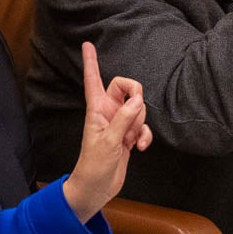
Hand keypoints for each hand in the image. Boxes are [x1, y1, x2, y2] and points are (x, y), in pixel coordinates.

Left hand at [61, 43, 152, 222]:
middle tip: (136, 111)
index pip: (92, 80)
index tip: (87, 44)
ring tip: (131, 139)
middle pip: (125, 89)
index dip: (91, 62)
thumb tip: (138, 99)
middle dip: (135, 97)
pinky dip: (144, 136)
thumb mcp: (109, 141)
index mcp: (96, 110)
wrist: (96, 189)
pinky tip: (139, 148)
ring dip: (140, 122)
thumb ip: (124, 118)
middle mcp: (107, 113)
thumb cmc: (93, 166)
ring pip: (137, 109)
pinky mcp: (127, 136)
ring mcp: (118, 124)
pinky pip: (142, 127)